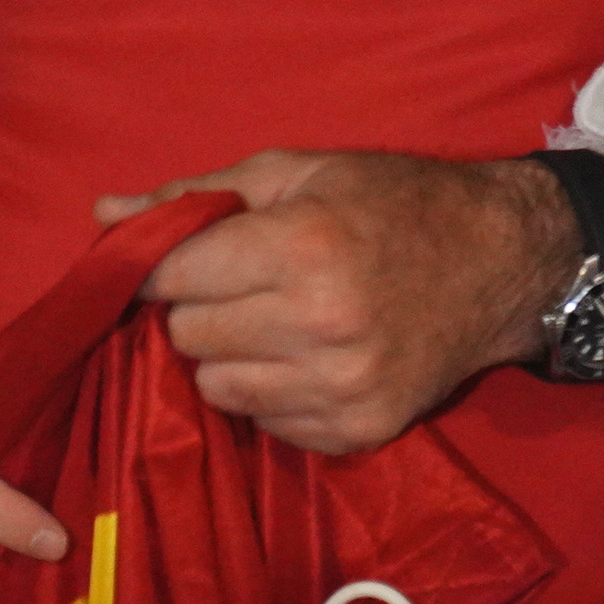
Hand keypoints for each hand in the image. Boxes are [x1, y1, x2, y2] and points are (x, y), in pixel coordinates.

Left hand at [96, 151, 559, 453]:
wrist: (502, 263)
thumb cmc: (392, 204)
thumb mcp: (297, 172)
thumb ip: (194, 195)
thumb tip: (102, 218)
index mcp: (302, 247)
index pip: (172, 278)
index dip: (163, 267)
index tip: (177, 261)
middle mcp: (320, 324)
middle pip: (187, 336)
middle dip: (197, 309)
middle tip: (238, 287)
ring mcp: (342, 387)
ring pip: (217, 388)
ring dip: (228, 356)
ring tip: (271, 323)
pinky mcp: (359, 431)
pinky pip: (266, 424)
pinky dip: (270, 394)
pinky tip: (305, 358)